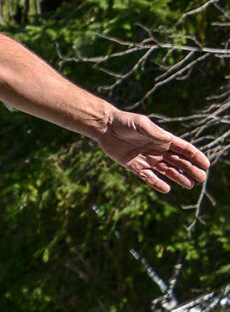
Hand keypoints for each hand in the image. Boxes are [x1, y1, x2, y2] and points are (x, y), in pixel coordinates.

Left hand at [96, 109, 210, 193]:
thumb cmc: (124, 122)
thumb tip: (167, 141)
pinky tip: (166, 189)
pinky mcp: (134, 165)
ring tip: (190, 185)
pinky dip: (157, 183)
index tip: (206, 164)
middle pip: (178, 161)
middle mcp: (157, 150)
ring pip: (166, 170)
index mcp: (162, 139)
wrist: (104, 128)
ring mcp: (146, 158)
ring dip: (178, 177)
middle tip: (202, 178)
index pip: (183, 149)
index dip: (195, 156)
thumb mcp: (140, 124)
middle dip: (191, 169)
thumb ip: (153, 132)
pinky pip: (148, 177)